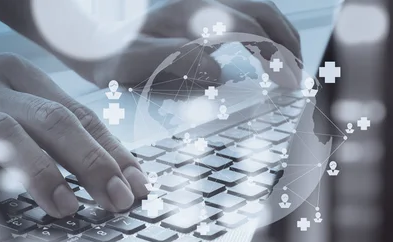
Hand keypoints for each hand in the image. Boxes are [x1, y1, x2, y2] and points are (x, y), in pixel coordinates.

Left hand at [81, 0, 300, 87]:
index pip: (246, 27)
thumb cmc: (111, 57)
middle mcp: (201, 3)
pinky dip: (264, 32)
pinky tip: (267, 53)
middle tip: (297, 77)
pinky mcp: (202, 10)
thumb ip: (175, 62)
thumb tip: (218, 70)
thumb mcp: (134, 63)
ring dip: (280, 34)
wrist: (95, 41)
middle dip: (286, 43)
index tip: (288, 82)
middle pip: (261, 11)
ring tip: (291, 65)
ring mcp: (203, 4)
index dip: (273, 54)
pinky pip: (245, 13)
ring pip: (258, 8)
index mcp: (189, 16)